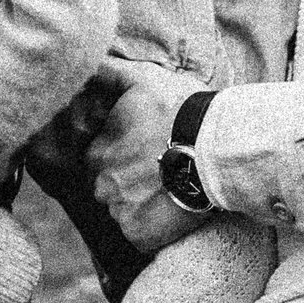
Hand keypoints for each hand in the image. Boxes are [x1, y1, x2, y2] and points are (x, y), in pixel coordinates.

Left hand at [89, 65, 186, 251]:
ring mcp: (119, 211)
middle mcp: (101, 183)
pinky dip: (153, 229)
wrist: (215, 146)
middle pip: (109, 189)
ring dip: (141, 206)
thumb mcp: (143, 80)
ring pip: (124, 213)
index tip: (147, 153)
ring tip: (170, 193)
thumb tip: (88, 66)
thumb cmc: (180, 109)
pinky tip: (172, 213)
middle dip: (128, 184)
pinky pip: (140, 237)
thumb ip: (110, 74)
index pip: (99, 161)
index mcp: (97, 151)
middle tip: (159, 174)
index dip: (123, 158)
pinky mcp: (138, 234)